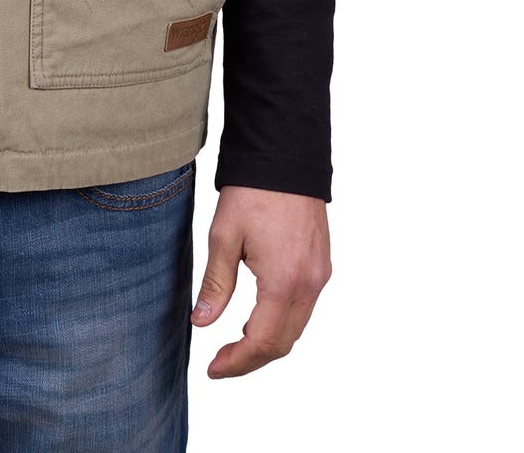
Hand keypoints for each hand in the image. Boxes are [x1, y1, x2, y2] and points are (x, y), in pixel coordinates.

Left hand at [191, 185, 330, 377]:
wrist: (285, 154)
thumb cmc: (253, 191)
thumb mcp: (224, 236)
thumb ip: (216, 284)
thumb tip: (201, 323)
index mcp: (284, 281)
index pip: (263, 342)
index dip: (237, 362)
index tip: (213, 369)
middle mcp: (309, 284)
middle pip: (284, 343)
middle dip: (252, 359)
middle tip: (220, 362)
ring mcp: (320, 274)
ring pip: (296, 328)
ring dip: (268, 343)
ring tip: (235, 345)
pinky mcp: (321, 264)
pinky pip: (304, 308)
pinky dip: (282, 322)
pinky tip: (258, 318)